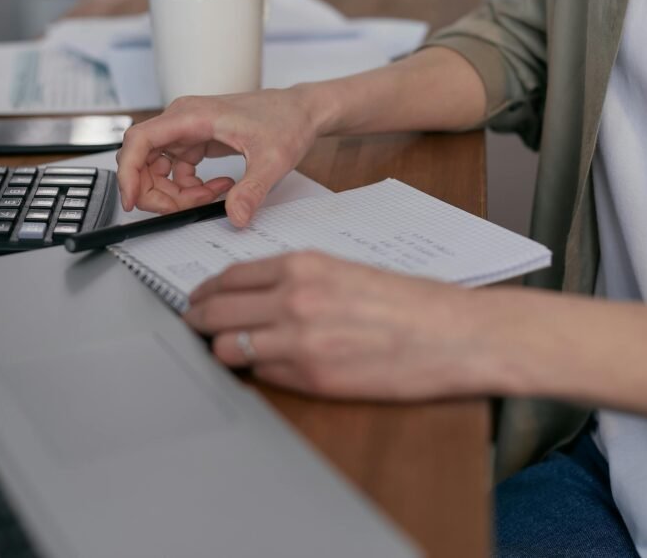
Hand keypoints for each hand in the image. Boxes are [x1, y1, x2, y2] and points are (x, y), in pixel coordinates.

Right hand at [116, 87, 324, 225]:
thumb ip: (252, 190)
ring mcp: (188, 131)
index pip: (140, 140)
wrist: (302, 111)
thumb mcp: (273, 160)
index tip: (132, 201)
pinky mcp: (196, 141)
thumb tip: (235, 217)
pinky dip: (190, 188)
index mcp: (191, 115)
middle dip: (156, 192)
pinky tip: (218, 189)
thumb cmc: (287, 121)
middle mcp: (183, 120)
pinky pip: (177, 170)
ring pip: (158, 168)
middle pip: (143, 159)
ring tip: (211, 198)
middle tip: (182, 210)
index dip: (128, 172)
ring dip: (175, 193)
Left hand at [183, 251, 495, 399]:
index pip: (229, 278)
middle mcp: (294, 299)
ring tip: (223, 351)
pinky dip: (258, 372)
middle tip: (193, 326)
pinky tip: (265, 367)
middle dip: (198, 321)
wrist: (453, 334)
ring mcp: (300, 342)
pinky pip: (264, 376)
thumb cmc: (409, 302)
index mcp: (303, 266)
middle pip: (216, 311)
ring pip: (228, 348)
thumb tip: (257, 295)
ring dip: (222, 351)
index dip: (205, 292)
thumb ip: (298, 280)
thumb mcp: (346, 271)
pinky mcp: (313, 379)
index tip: (198, 299)